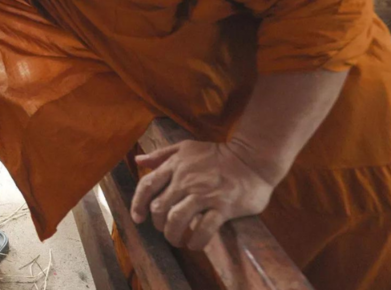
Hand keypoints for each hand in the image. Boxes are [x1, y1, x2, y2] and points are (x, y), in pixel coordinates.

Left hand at [130, 141, 275, 250]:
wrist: (252, 158)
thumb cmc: (218, 154)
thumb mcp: (185, 147)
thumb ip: (161, 155)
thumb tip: (138, 161)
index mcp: (175, 166)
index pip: (147, 186)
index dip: (138, 204)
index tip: (137, 218)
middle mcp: (186, 180)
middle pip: (159, 207)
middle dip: (157, 224)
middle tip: (165, 230)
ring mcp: (204, 194)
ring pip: (176, 219)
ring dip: (172, 235)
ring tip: (178, 240)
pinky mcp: (223, 206)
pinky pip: (204, 228)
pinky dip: (196, 240)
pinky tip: (195, 244)